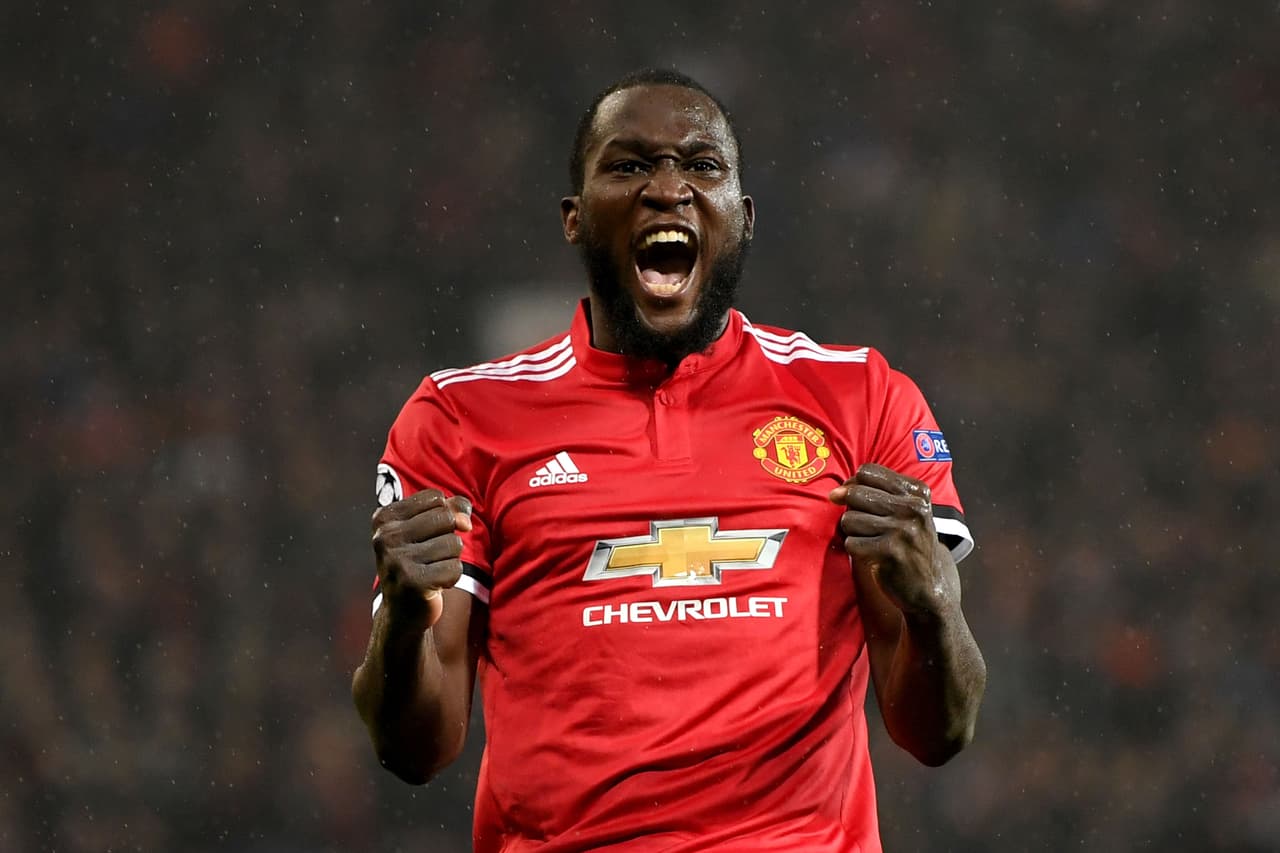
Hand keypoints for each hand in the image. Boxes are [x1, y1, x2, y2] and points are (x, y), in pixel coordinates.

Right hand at [371, 489, 472, 628]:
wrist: (401, 611)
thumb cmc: (417, 562)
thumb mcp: (426, 529)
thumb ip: (449, 509)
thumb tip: (465, 518)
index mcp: (384, 518)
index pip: (435, 498)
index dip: (446, 513)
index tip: (434, 532)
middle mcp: (386, 537)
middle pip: (446, 518)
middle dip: (449, 537)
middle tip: (431, 556)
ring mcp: (397, 561)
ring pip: (454, 544)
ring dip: (450, 559)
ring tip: (431, 570)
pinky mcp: (413, 583)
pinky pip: (455, 568)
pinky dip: (451, 577)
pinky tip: (434, 584)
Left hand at [828, 463, 956, 618]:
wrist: (929, 587)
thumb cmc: (909, 545)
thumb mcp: (908, 512)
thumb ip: (878, 494)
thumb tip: (836, 492)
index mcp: (917, 492)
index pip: (868, 471)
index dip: (852, 484)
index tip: (852, 498)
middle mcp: (913, 507)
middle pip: (855, 493)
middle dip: (849, 509)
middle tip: (861, 526)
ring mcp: (903, 529)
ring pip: (849, 519)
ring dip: (851, 533)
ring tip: (869, 541)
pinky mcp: (891, 552)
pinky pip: (851, 543)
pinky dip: (855, 550)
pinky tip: (870, 555)